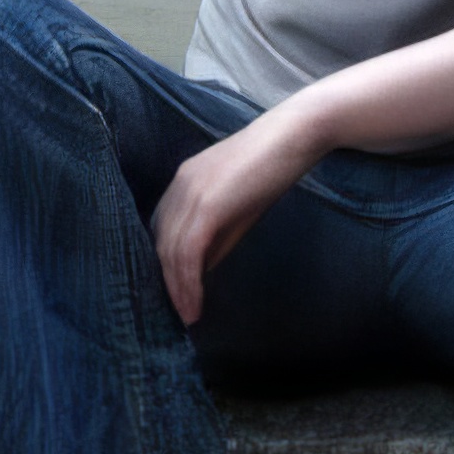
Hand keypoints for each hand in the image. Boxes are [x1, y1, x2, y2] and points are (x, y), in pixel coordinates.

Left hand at [151, 102, 325, 324]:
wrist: (294, 136)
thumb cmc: (272, 169)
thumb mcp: (238, 209)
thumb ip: (216, 237)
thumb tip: (199, 273)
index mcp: (183, 182)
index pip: (162, 231)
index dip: (164, 265)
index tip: (174, 294)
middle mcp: (178, 185)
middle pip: (159, 243)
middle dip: (166, 282)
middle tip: (178, 314)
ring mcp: (190, 193)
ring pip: (170, 252)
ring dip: (176, 290)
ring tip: (188, 317)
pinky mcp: (206, 204)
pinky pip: (188, 253)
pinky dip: (188, 284)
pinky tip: (195, 306)